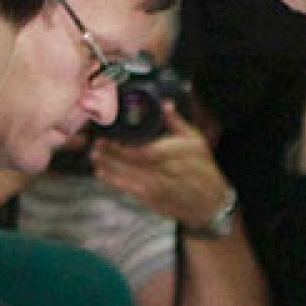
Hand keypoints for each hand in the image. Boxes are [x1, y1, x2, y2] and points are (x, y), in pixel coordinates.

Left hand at [92, 106, 231, 226]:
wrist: (210, 201)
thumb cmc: (203, 168)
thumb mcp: (196, 141)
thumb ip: (177, 123)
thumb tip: (165, 103)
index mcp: (178, 154)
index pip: (147, 150)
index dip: (125, 146)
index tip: (110, 137)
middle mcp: (168, 171)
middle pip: (135, 163)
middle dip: (113, 154)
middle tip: (97, 144)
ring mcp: (160, 187)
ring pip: (129, 176)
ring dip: (109, 167)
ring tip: (95, 156)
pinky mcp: (154, 200)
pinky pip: (131, 190)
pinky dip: (115, 182)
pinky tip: (102, 174)